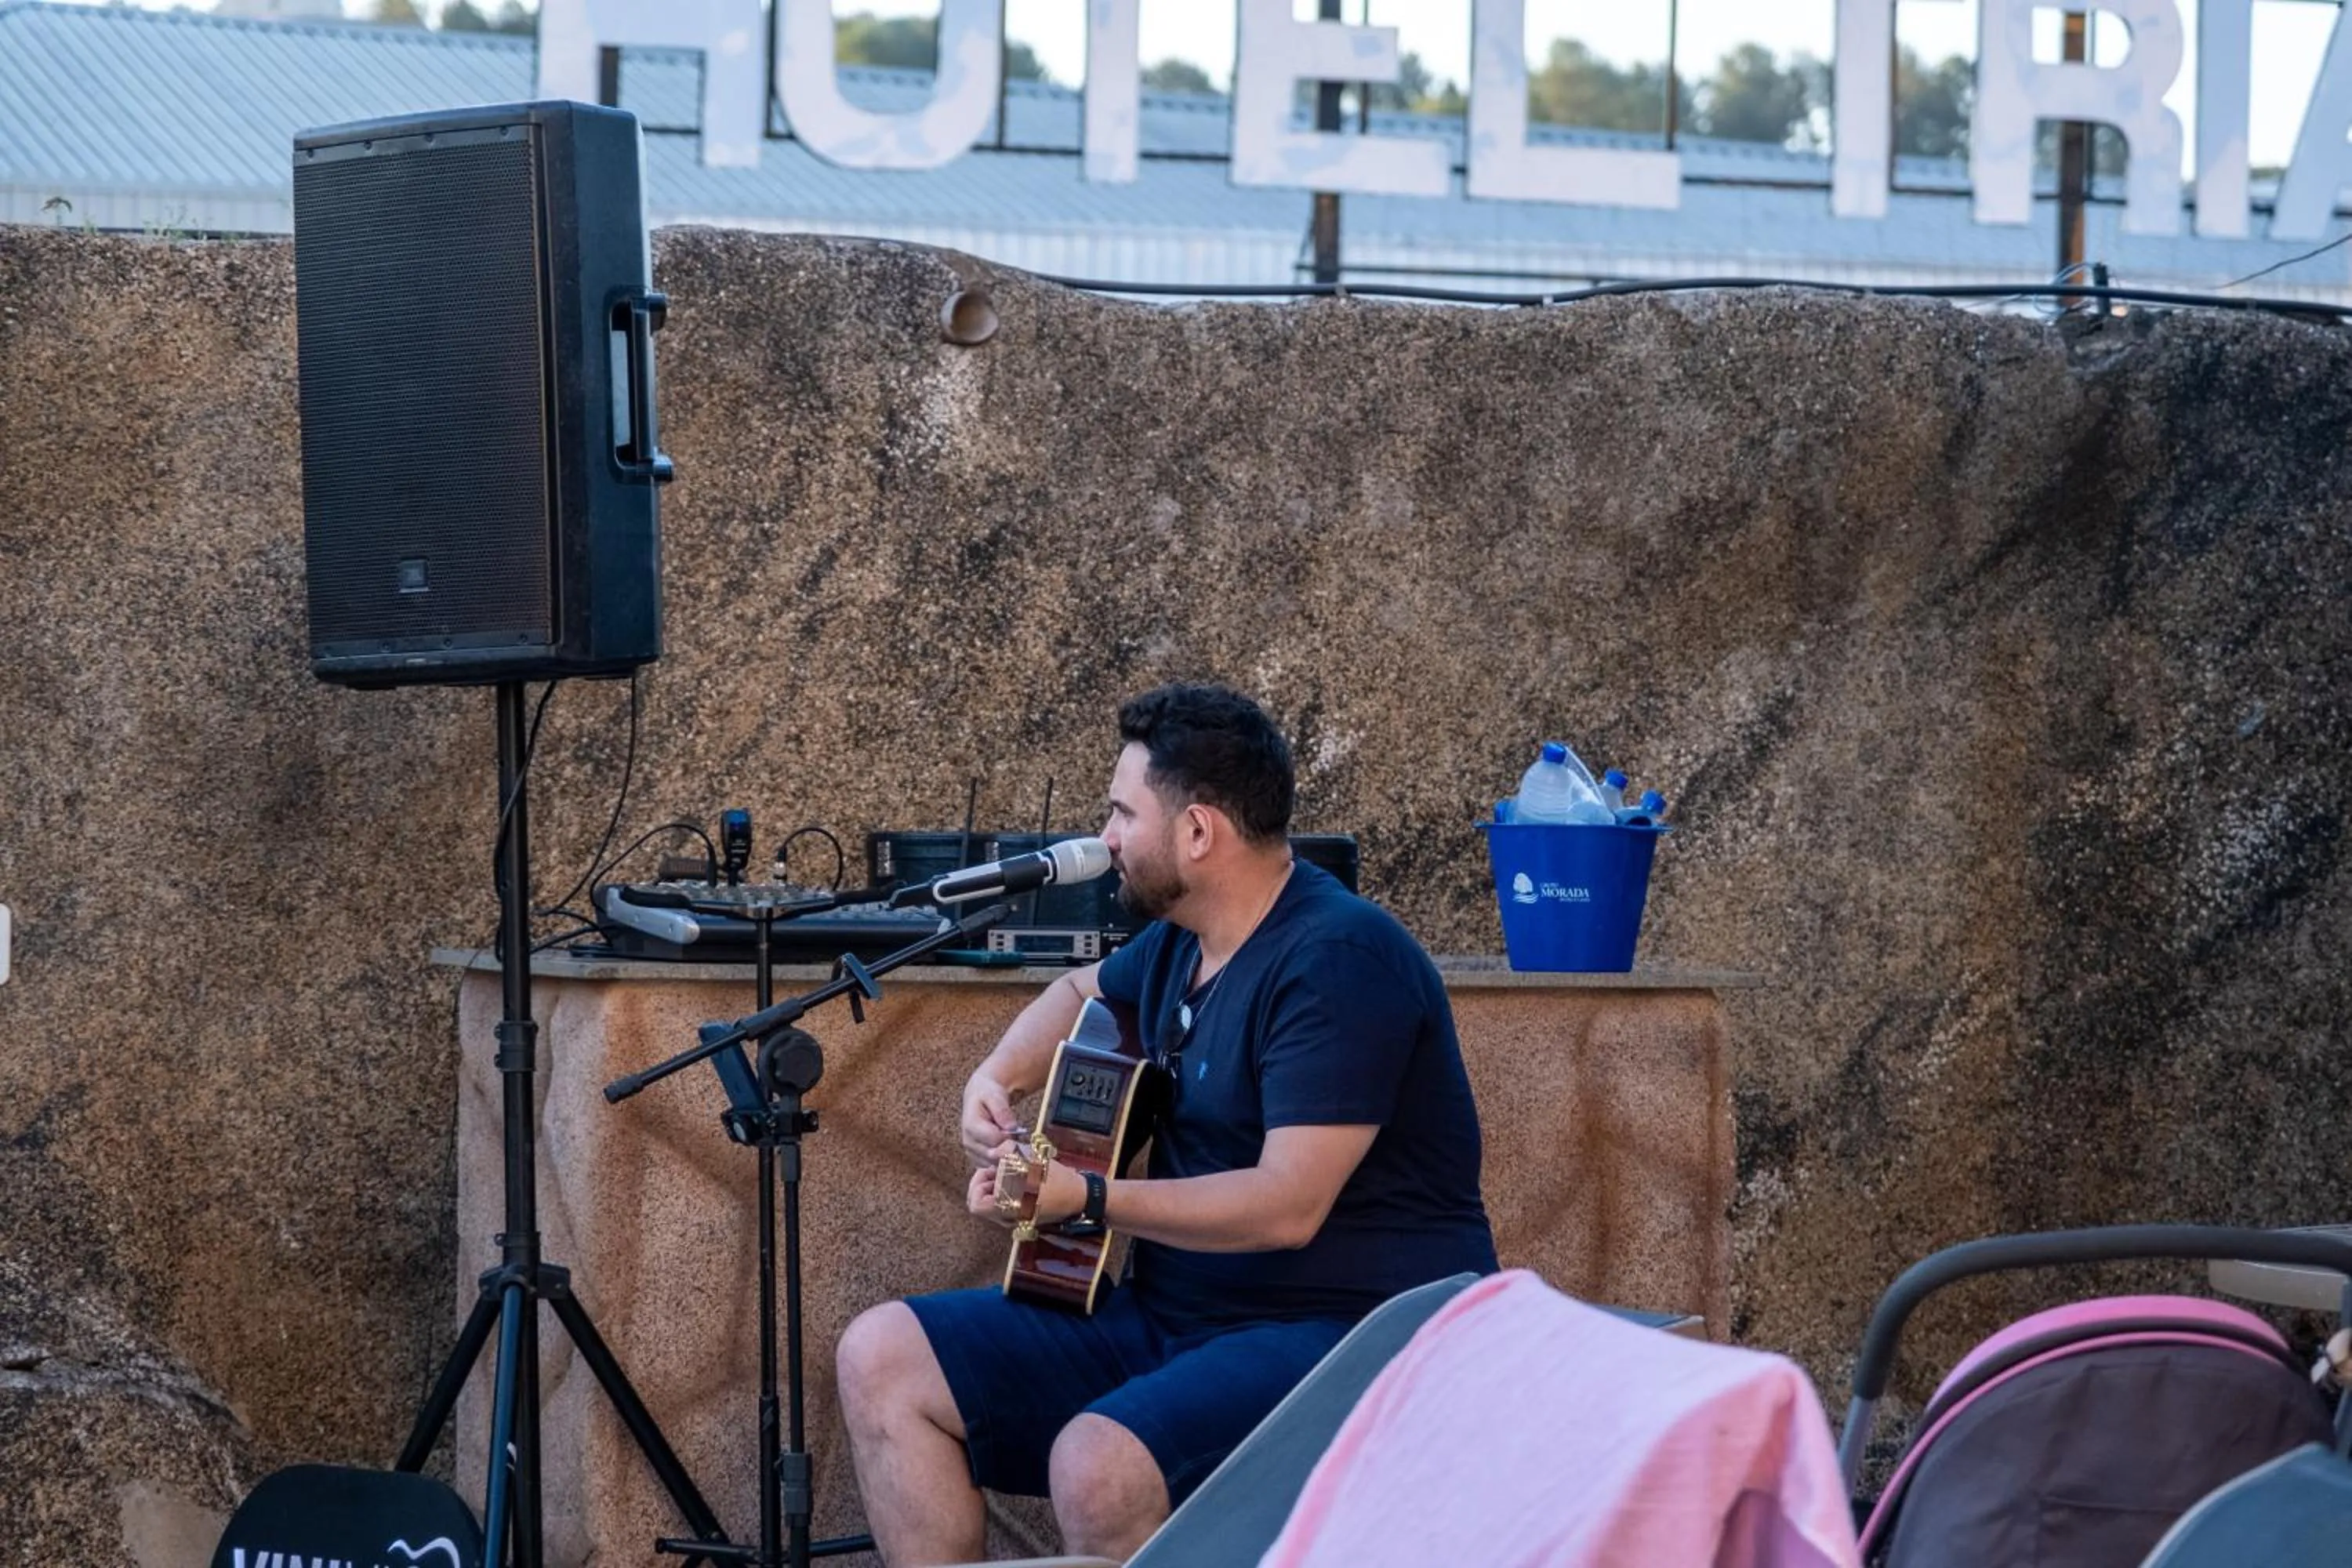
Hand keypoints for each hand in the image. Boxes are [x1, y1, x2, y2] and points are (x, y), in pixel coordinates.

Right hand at [961, 1072, 1019, 1165]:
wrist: (978, 1097)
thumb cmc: (988, 1095)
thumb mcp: (995, 1096)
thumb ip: (1003, 1111)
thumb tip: (1011, 1128)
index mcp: (971, 1126)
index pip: (996, 1140)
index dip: (1010, 1137)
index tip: (1017, 1129)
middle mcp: (968, 1142)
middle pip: (995, 1155)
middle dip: (1009, 1148)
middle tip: (1016, 1135)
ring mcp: (971, 1152)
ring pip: (995, 1163)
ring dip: (1006, 1155)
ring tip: (1009, 1138)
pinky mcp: (976, 1159)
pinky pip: (992, 1167)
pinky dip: (1002, 1161)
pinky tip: (1005, 1147)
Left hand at [965, 1142, 1085, 1227]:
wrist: (1080, 1195)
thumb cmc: (1055, 1180)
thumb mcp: (1031, 1161)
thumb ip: (1007, 1152)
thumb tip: (993, 1150)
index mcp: (1007, 1208)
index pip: (975, 1205)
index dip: (976, 1185)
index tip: (989, 1170)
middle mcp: (1008, 1219)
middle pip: (981, 1204)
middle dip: (985, 1184)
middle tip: (998, 1169)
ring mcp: (1016, 1220)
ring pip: (992, 1204)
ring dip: (995, 1187)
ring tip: (1010, 1172)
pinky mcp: (1024, 1216)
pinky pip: (1004, 1205)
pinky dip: (1005, 1192)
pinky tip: (1019, 1179)